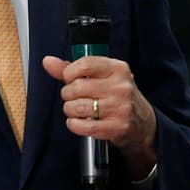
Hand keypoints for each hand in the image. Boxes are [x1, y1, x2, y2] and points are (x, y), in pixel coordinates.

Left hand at [42, 54, 157, 177]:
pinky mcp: (116, 127)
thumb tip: (48, 61)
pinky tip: (78, 122)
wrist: (141, 123)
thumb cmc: (116, 96)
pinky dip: (74, 124)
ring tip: (76, 109)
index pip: (85, 64)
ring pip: (77, 106)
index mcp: (117, 69)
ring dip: (70, 110)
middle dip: (68, 94)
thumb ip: (72, 69)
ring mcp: (120, 108)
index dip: (70, 73)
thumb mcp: (100, 77)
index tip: (70, 79)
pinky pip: (84, 126)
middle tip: (73, 97)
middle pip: (77, 87)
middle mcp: (121, 87)